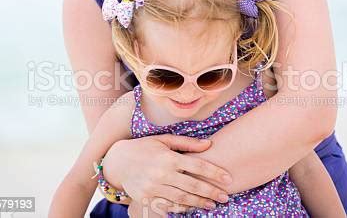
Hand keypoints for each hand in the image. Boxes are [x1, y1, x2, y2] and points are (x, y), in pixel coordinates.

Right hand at [102, 135, 231, 212]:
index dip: (214, 172)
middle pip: (192, 185)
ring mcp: (154, 188)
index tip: (228, 178)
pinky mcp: (147, 199)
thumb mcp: (164, 140)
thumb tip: (208, 145)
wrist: (118, 161)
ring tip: (212, 204)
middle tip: (225, 196)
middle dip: (211, 192)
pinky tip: (192, 207)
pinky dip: (182, 208)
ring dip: (199, 203)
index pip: (197, 166)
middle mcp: (162, 174)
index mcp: (168, 157)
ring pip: (182, 198)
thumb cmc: (144, 147)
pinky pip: (168, 206)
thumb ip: (187, 143)